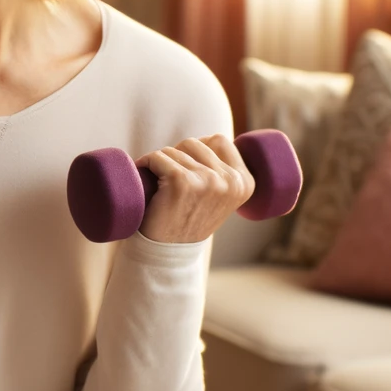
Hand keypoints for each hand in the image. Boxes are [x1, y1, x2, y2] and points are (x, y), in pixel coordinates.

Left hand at [134, 134, 255, 243]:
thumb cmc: (189, 219)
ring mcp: (207, 181)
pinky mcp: (181, 182)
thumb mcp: (218, 196)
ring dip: (161, 163)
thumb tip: (209, 139)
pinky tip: (145, 177)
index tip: (187, 167)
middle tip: (169, 178)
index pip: (220, 140)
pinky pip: (157, 157)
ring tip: (159, 184)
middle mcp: (230, 181)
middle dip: (177, 156)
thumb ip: (222, 171)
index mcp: (244, 183)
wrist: (169, 252)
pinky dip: (146, 163)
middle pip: (194, 143)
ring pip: (173, 150)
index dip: (197, 148)